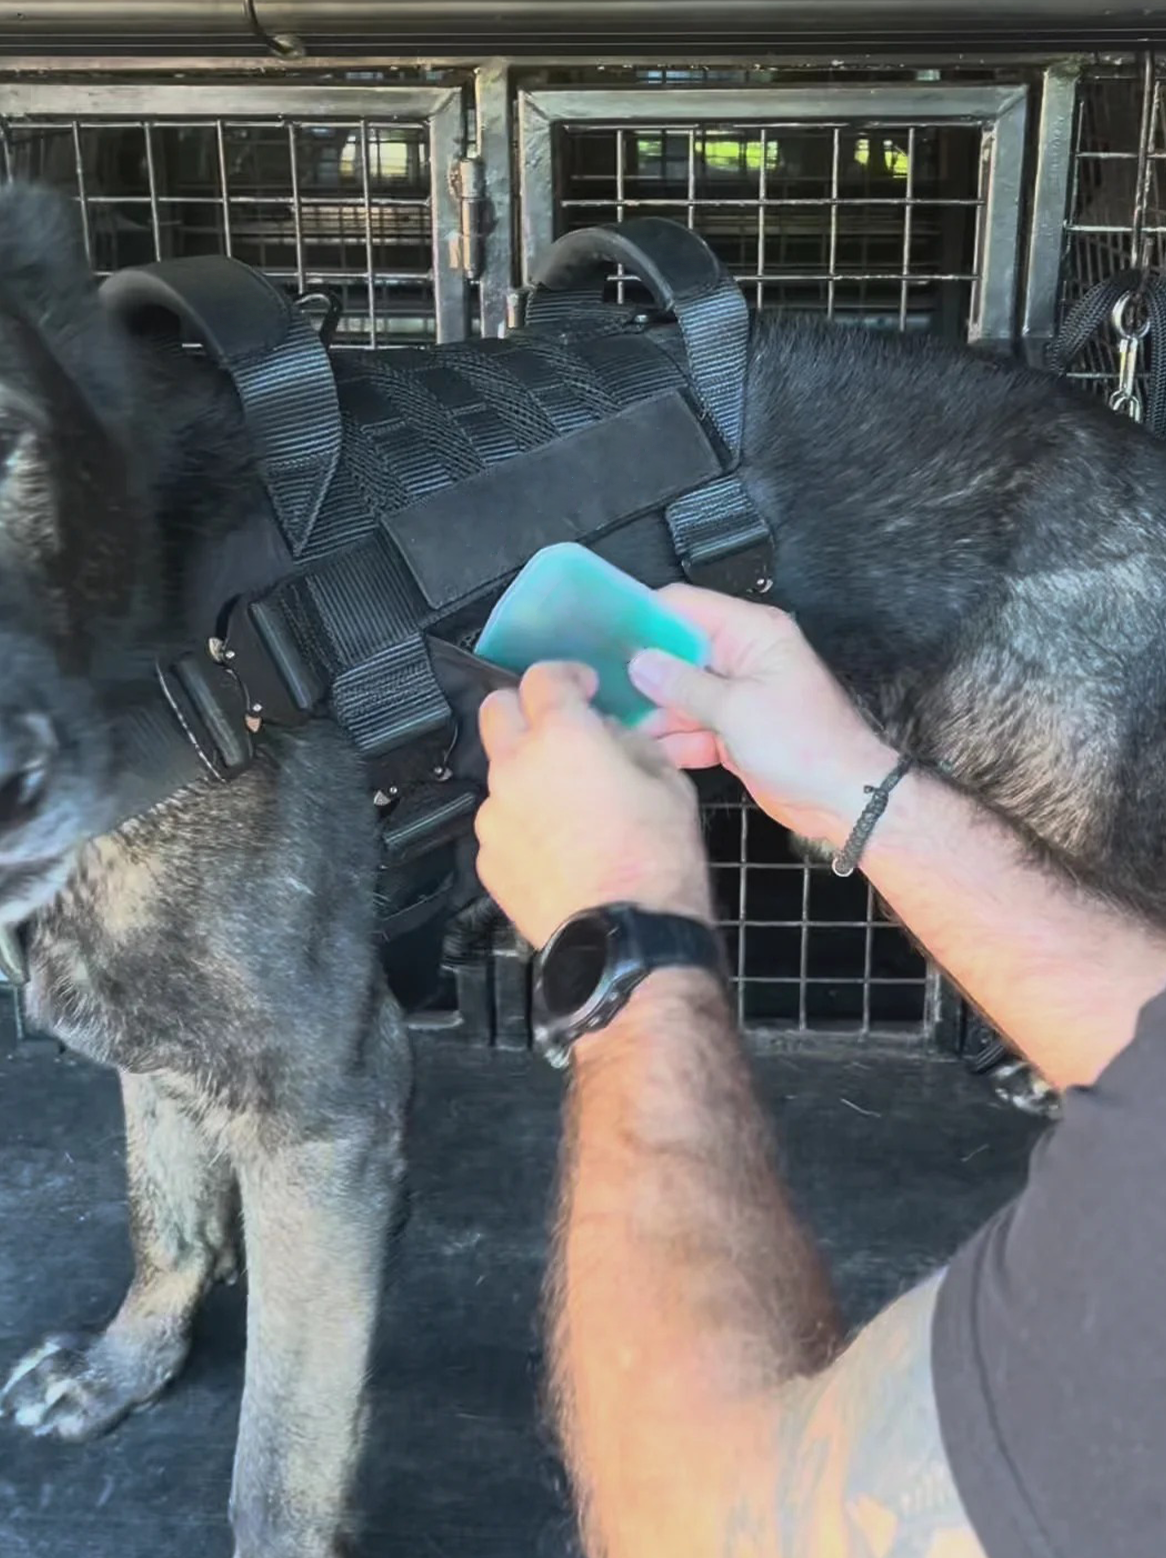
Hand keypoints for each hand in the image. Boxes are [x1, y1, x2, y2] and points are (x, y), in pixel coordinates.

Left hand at [476, 663, 712, 949]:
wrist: (627, 942)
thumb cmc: (657, 863)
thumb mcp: (669, 784)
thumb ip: (631, 744)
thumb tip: (610, 736)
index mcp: (563, 737)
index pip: (543, 676)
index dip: (567, 674)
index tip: (583, 687)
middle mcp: (517, 768)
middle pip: (496, 709)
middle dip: (526, 708)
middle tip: (558, 727)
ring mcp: (495, 815)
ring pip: (498, 771)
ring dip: (525, 771)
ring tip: (565, 801)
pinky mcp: (488, 859)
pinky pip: (500, 822)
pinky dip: (522, 821)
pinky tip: (556, 845)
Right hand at [629, 586, 898, 845]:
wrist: (844, 800)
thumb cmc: (808, 746)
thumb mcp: (737, 709)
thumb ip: (684, 684)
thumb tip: (641, 663)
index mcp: (752, 634)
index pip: (686, 607)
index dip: (644, 616)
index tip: (602, 630)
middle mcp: (743, 658)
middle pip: (677, 652)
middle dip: (643, 672)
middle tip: (597, 683)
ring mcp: (738, 696)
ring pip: (680, 694)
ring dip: (652, 712)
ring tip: (610, 721)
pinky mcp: (733, 731)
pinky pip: (691, 727)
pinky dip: (672, 740)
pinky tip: (642, 750)